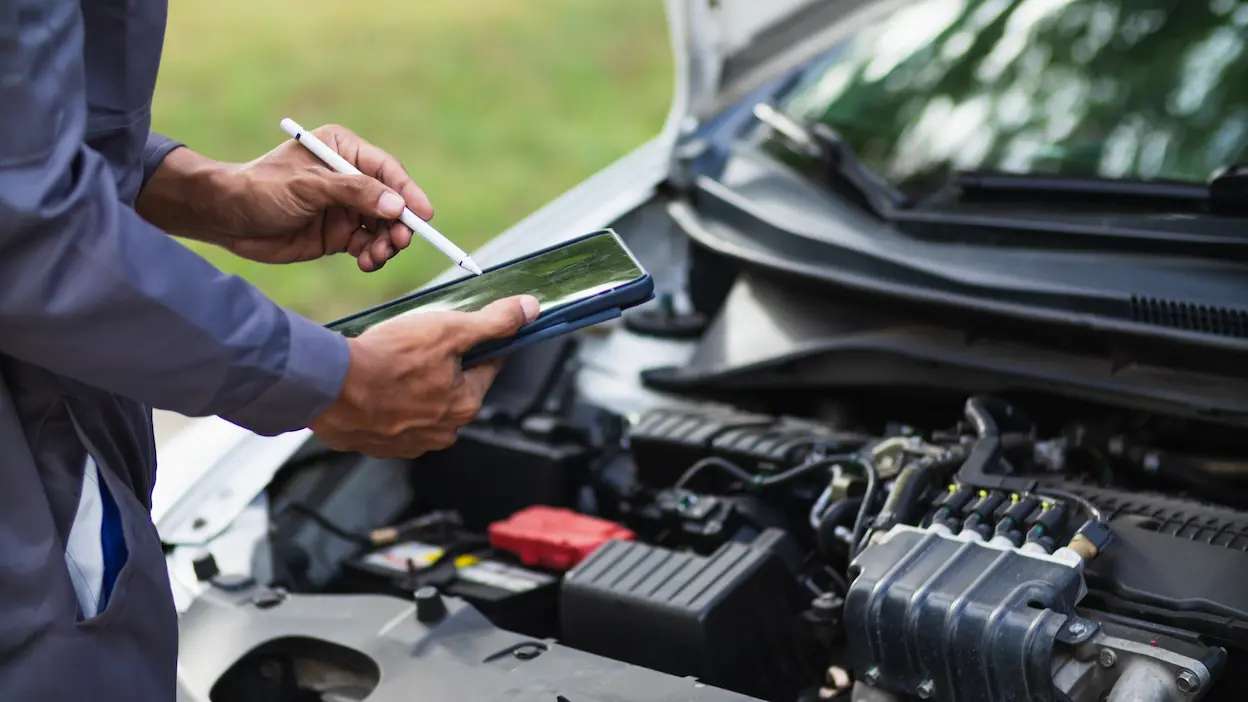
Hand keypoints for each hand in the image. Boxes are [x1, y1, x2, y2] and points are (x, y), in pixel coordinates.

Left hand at [138, 125, 430, 271]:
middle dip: (398, 224)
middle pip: (391, 201)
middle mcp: (349, 178)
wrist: (226, 219)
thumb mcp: (308, 187)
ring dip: (386, 244)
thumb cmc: (260, 189)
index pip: (386, 170)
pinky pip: (368, 246)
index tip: (423, 215)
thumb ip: (354, 193)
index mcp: (343, 150)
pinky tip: (366, 263)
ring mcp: (346, 208)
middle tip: (398, 242)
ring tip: (376, 257)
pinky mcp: (338, 235)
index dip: (408, 192)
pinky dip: (373, 256)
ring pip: (383, 227)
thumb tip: (397, 206)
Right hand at [310, 295, 539, 457]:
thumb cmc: (388, 360)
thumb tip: (528, 310)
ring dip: (414, 384)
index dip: (478, 342)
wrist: (329, 386)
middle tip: (417, 344)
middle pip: (455, 387)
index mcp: (466, 405)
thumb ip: (493, 322)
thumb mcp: (449, 329)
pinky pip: (393, 418)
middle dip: (442, 364)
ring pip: (424, 403)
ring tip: (393, 362)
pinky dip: (388, 401)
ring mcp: (411, 442)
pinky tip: (375, 382)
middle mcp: (443, 431)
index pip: (488, 366)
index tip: (463, 330)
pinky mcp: (380, 445)